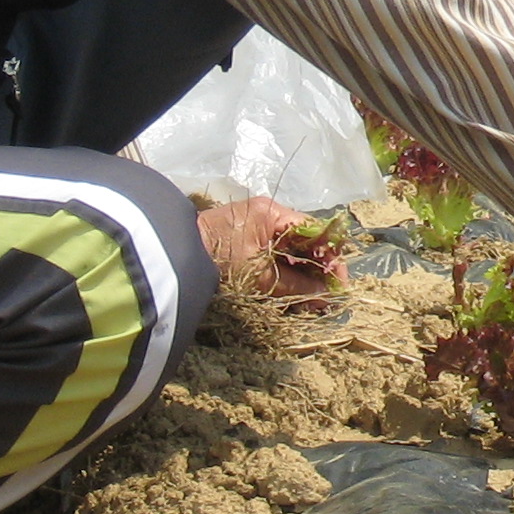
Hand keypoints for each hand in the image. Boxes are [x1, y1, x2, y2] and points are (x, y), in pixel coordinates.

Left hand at [196, 195, 333, 299]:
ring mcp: (255, 229)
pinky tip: (295, 294)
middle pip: (304, 242)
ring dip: (303, 276)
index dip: (331, 256)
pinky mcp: (244, 244)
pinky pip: (275, 258)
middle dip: (318, 270)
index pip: (314, 231)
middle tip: (328, 297)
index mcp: (273, 213)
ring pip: (290, 253)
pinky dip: (286, 275)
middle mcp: (267, 216)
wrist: (173, 258)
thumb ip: (295, 284)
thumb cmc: (220, 259)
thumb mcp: (260, 275)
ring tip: (314, 301)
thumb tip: (326, 295)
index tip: (339, 282)